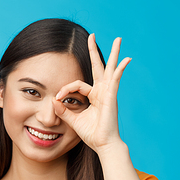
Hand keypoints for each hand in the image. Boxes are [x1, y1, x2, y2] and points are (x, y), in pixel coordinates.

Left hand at [52, 34, 130, 152]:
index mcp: (94, 96)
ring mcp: (108, 93)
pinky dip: (120, 70)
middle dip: (94, 51)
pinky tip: (125, 60)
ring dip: (113, 53)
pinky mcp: (112, 97)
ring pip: (110, 68)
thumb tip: (53, 101)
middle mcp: (102, 91)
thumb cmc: (92, 134)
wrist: (103, 144)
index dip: (65, 89)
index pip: (77, 84)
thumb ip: (63, 110)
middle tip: (92, 35)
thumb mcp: (73, 120)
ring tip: (118, 39)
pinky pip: (115, 80)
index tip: (57, 98)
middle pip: (98, 67)